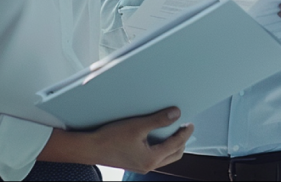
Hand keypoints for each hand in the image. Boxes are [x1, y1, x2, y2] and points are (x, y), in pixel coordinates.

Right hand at [39, 107, 192, 172]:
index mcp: (151, 159)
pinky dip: (160, 147)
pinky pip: (154, 156)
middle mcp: (148, 165)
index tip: (190, 123)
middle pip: (174, 154)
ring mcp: (141, 166)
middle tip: (184, 127)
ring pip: (165, 157)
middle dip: (181, 141)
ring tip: (171, 129)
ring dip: (171, 144)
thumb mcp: (137, 126)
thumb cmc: (109, 138)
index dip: (185, 133)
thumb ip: (158, 120)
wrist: (90, 148)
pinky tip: (155, 135)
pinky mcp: (135, 162)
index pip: (176, 144)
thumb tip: (175, 114)